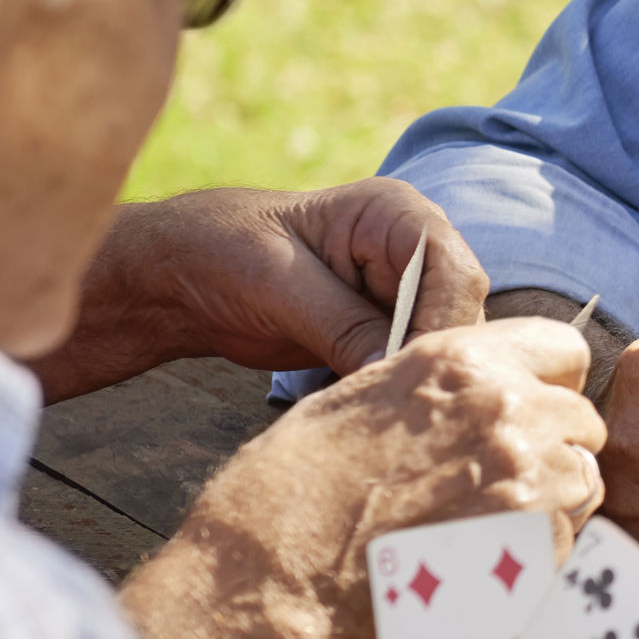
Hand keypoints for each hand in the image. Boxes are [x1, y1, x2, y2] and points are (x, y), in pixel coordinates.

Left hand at [41, 180, 488, 398]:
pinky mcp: (379, 336)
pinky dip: (394, 393)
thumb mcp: (281, 283)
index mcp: (396, 215)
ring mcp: (399, 297)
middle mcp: (412, 253)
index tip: (411, 374)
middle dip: (433, 360)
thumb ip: (343, 325)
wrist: (181, 276)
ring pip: (438, 347)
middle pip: (457, 315)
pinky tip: (376, 420)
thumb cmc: (222, 251)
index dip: (442, 326)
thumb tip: (396, 374)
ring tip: (389, 422)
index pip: (454, 272)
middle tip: (405, 411)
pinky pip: (406, 368)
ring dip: (415, 382)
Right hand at [128, 318, 609, 638]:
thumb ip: (438, 389)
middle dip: (554, 446)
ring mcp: (528, 481)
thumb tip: (477, 394)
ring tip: (488, 528)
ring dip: (553, 501)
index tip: (532, 408)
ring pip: (585, 481)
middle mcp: (505, 409)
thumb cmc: (292, 491)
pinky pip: (570, 542)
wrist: (271, 579)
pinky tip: (484, 564)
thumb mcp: (360, 399)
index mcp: (459, 361)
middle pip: (582, 419)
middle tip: (502, 483)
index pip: (563, 347)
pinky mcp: (535, 550)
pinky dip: (539, 553)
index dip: (551, 382)